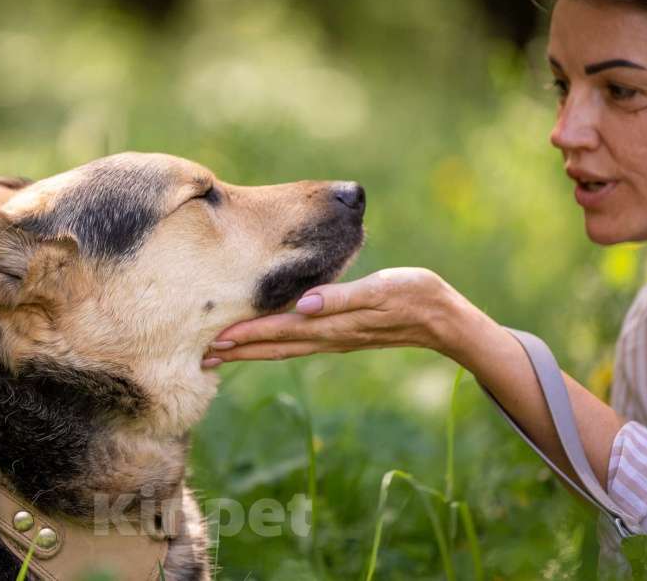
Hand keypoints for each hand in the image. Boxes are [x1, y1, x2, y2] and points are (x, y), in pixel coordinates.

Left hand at [202, 267, 479, 367]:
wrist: (445, 319)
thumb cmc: (415, 296)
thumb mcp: (382, 290)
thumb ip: (342, 298)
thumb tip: (304, 305)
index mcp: (333, 324)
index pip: (279, 332)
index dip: (246, 337)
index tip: (213, 341)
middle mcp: (328, 336)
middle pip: (274, 346)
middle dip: (238, 350)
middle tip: (201, 355)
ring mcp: (335, 338)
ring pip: (284, 348)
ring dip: (252, 351)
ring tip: (221, 353)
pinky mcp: (342, 333)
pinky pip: (299, 343)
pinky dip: (275, 345)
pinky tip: (265, 342)